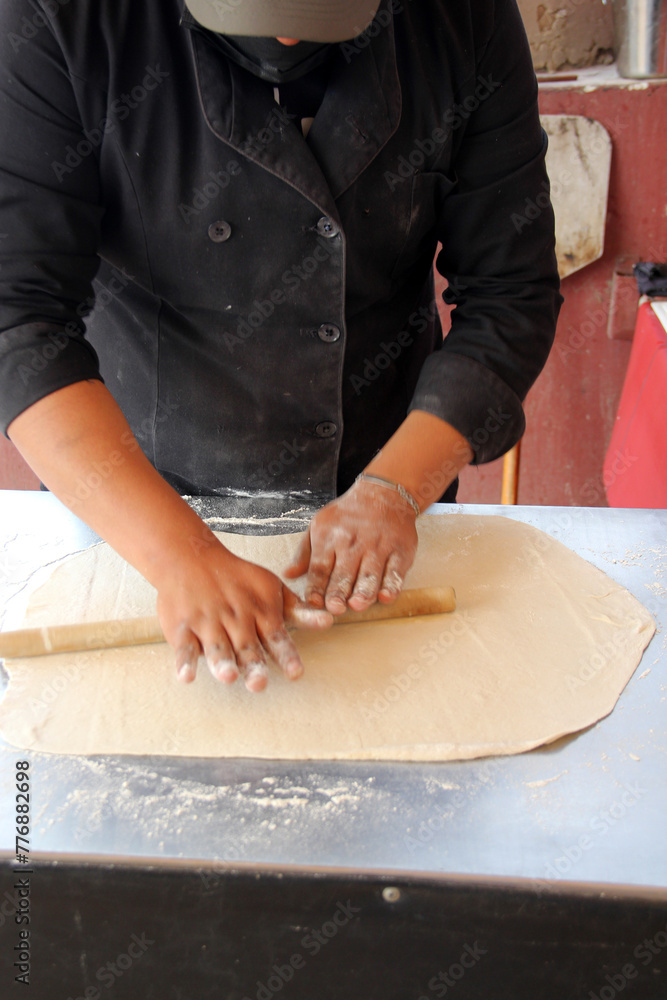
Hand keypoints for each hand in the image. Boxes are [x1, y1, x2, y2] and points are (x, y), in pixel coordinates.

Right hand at [156, 541, 331, 691]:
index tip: (296, 673)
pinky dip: (184, 662)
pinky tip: (186, 677)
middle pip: (246, 646)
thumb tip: (329, 621)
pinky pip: (184, 647)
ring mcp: (208, 624)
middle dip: (254, 665)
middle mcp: (235, 620)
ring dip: (223, 662)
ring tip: (229, 677)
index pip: (276, 636)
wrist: (190, 557)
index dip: (286, 655)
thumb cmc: (237, 578)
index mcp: (259, 612)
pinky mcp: (183, 628)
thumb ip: (298, 610)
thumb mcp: (271, 588)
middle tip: (260, 684)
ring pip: (217, 646)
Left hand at [284, 479, 418, 614]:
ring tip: (357, 605)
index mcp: (330, 538)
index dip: (316, 585)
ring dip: (363, 591)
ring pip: (369, 573)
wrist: (384, 494)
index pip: (320, 567)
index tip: (313, 602)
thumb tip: (288, 574)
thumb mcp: (319, 525)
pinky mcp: (400, 551)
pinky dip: (392, 584)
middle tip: (334, 608)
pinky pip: (395, 571)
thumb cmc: (347, 515)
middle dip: (338, 591)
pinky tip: (386, 596)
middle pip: (344, 572)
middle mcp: (353, 543)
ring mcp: (378, 547)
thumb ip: (304, 553)